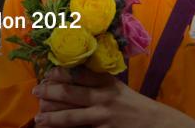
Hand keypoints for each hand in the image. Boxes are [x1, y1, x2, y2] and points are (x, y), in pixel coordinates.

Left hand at [31, 67, 194, 127]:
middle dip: (49, 92)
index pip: (78, 74)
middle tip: (36, 91)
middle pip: (70, 93)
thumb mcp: (117, 88)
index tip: (47, 74)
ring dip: (51, 117)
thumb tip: (68, 76)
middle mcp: (104, 97)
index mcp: (107, 82)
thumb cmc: (134, 106)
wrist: (158, 125)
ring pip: (71, 116)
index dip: (59, 73)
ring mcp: (104, 117)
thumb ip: (97, 82)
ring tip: (38, 117)